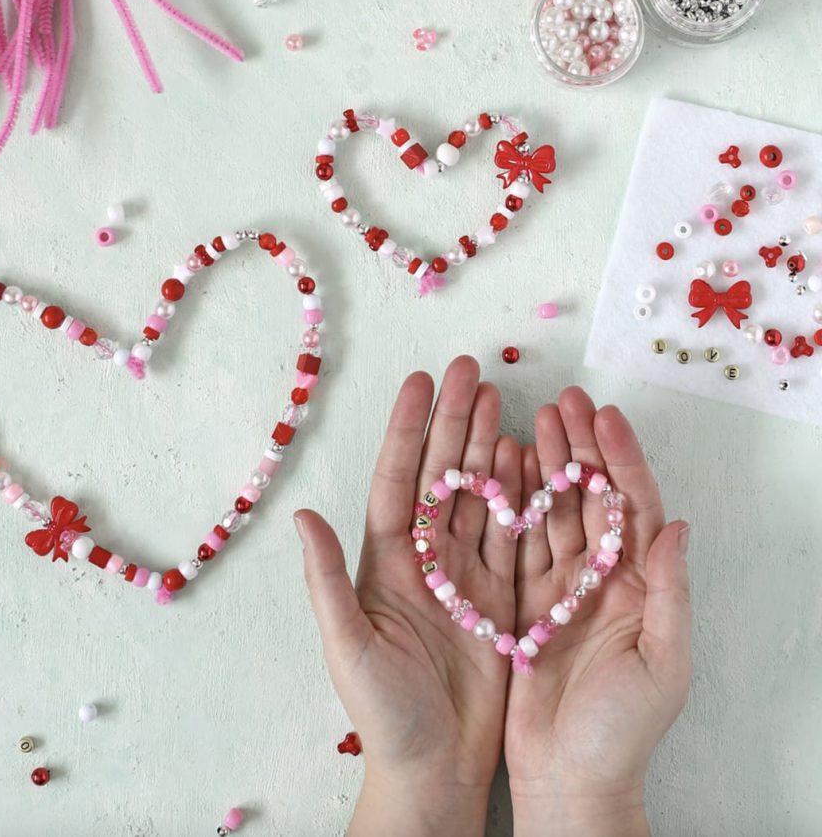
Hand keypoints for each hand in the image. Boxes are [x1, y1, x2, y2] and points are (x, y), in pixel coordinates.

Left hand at [295, 356, 519, 836]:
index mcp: (386, 560)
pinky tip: (528, 458)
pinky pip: (512, 534)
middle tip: (471, 369)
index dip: (411, 428)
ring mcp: (465, 574)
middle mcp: (425, 557)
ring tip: (499, 398)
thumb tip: (303, 516)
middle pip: (443, 474)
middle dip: (455, 420)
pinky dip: (520, 495)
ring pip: (478, 494)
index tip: (423, 380)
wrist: (434, 768)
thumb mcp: (348, 645)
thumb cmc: (383, 713)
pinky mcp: (500, 597)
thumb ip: (327, 579)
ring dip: (487, 446)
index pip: (400, 478)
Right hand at [505, 388, 690, 836]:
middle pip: (592, 497)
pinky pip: (519, 540)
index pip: (633, 507)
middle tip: (564, 400)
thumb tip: (678, 527)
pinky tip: (502, 468)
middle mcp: (602, 578)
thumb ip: (669, 593)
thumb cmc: (622, 732)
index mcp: (641, 587)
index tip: (604, 415)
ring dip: (545, 463)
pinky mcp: (523, 601)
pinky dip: (513, 502)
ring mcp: (561, 587)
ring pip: (554, 510)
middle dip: (580, 446)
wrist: (569, 780)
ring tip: (532, 418)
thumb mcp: (662, 665)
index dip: (621, 458)